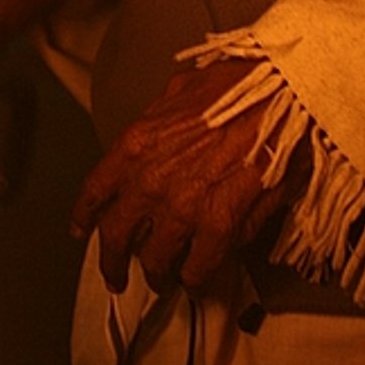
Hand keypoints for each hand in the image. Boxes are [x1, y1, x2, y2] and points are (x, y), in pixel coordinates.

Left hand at [71, 58, 297, 294]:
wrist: (284, 91)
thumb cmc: (239, 84)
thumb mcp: (182, 92)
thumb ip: (160, 122)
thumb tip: (158, 144)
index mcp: (138, 143)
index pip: (96, 190)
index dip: (85, 216)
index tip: (81, 231)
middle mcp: (151, 178)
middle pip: (116, 234)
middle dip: (112, 260)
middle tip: (116, 274)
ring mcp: (184, 206)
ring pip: (154, 258)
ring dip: (156, 273)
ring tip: (162, 279)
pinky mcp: (220, 224)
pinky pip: (197, 267)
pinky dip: (194, 277)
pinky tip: (196, 278)